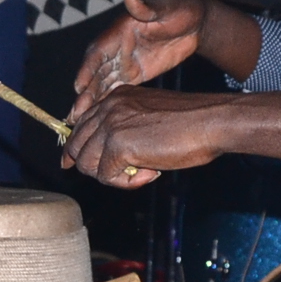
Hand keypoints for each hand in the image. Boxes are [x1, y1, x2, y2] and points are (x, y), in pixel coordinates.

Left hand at [61, 86, 232, 188]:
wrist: (210, 122)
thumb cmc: (190, 125)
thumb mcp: (148, 120)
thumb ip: (125, 130)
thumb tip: (107, 157)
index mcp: (115, 98)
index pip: (81, 125)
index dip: (75, 149)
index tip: (70, 164)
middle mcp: (108, 107)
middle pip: (77, 146)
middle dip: (93, 167)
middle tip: (120, 176)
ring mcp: (110, 124)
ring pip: (87, 165)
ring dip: (113, 177)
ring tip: (142, 172)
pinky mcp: (117, 144)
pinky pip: (106, 177)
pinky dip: (126, 183)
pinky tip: (150, 173)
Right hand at [71, 0, 207, 116]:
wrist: (195, 23)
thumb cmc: (179, 10)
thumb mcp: (164, 8)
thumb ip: (145, 9)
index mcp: (119, 31)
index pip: (98, 52)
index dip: (87, 69)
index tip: (79, 87)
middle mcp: (116, 48)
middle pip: (95, 73)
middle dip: (84, 93)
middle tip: (74, 114)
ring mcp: (124, 62)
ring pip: (102, 84)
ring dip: (90, 101)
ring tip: (77, 120)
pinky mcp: (135, 74)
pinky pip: (116, 89)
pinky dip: (105, 102)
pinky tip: (96, 118)